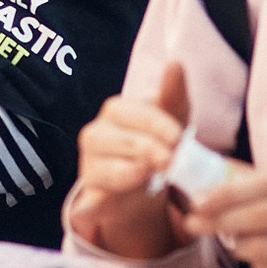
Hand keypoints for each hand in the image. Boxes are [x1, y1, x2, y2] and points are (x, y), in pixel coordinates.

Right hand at [71, 62, 197, 260]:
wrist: (148, 183)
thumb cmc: (159, 142)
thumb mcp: (173, 119)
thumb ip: (173, 92)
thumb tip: (174, 62)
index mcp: (115, 112)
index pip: (129, 112)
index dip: (153, 123)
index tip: (178, 136)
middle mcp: (96, 135)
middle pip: (110, 138)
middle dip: (143, 148)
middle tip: (170, 160)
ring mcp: (89, 165)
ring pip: (100, 167)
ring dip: (127, 172)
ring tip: (150, 175)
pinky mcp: (90, 195)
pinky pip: (88, 199)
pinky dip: (92, 204)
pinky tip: (98, 205)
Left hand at [186, 165, 266, 267]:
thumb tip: (218, 183)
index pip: (266, 182)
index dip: (226, 192)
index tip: (198, 200)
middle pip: (260, 214)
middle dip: (219, 219)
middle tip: (193, 223)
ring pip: (264, 245)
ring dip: (239, 245)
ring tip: (232, 243)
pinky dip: (259, 265)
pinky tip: (258, 260)